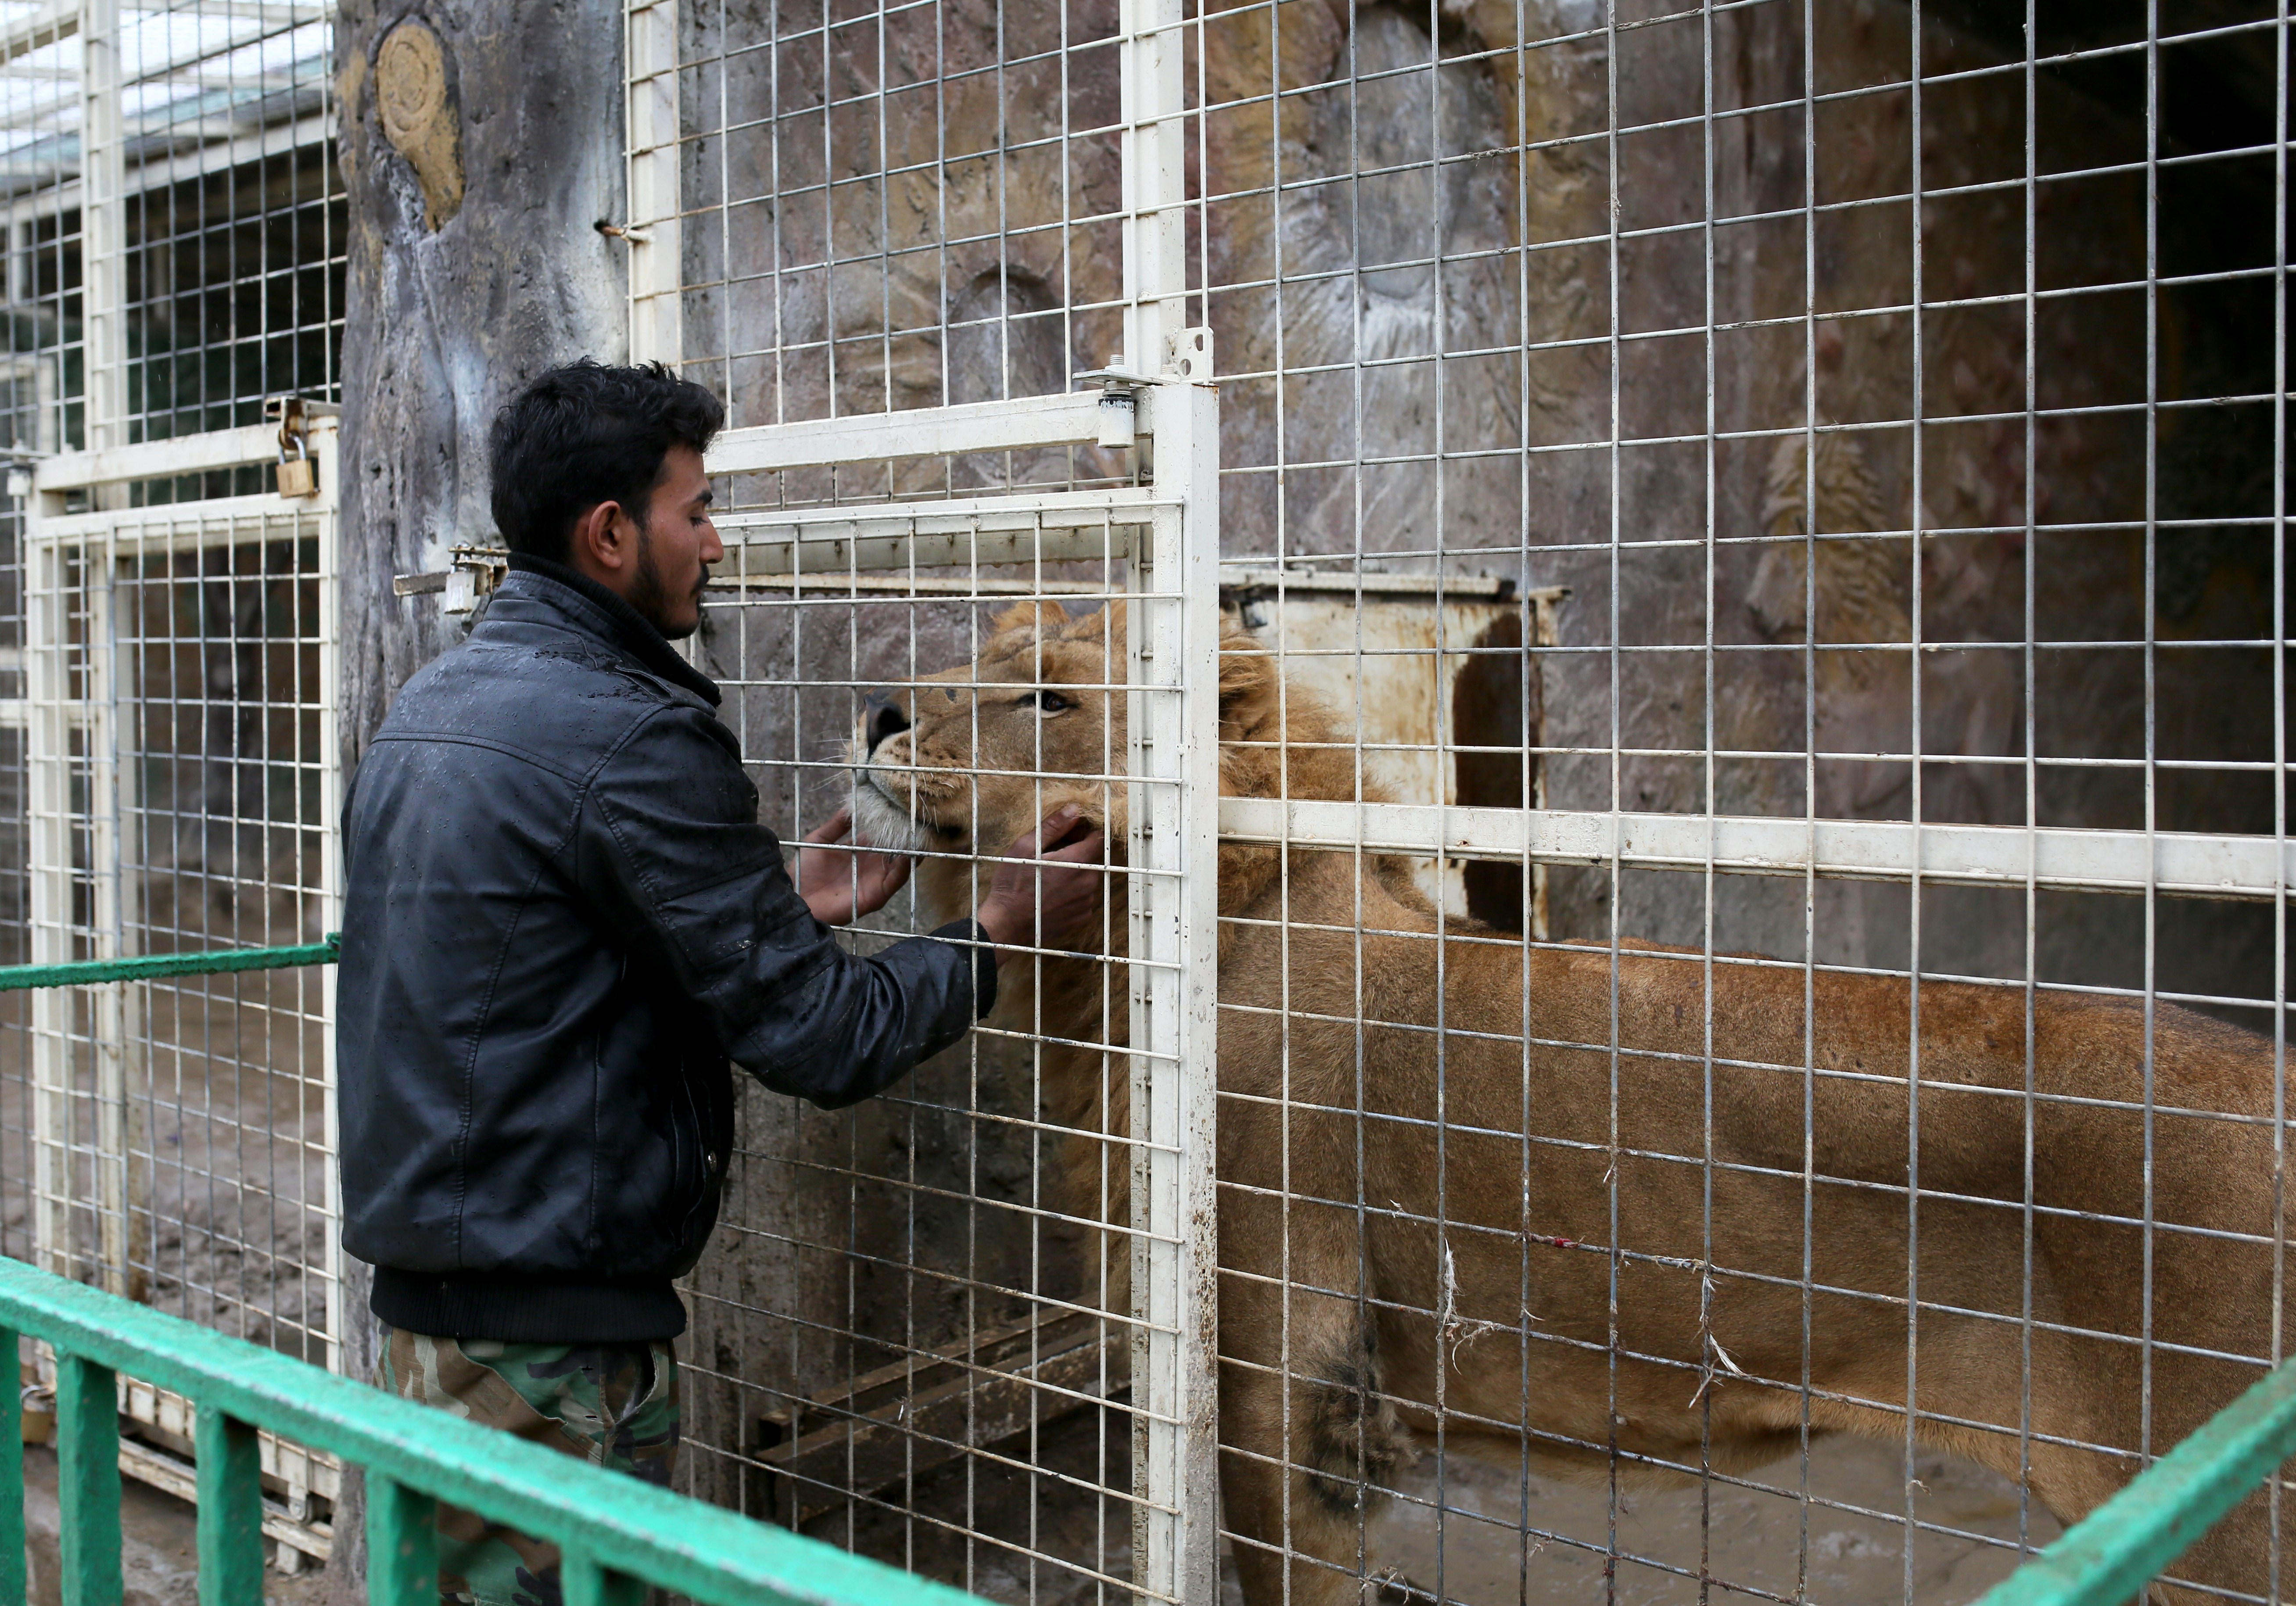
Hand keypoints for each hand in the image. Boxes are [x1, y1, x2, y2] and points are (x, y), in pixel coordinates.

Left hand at [795, 807, 913, 925]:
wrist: (796, 897)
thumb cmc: (804, 871)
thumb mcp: (819, 840)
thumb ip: (836, 824)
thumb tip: (850, 804)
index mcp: (860, 851)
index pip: (883, 835)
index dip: (892, 822)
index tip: (902, 806)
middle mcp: (871, 865)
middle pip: (897, 848)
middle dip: (909, 835)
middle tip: (920, 818)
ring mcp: (876, 880)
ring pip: (902, 864)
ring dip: (913, 850)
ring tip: (922, 835)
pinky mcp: (876, 896)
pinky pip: (896, 882)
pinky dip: (905, 869)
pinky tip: (910, 855)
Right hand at [973, 805, 1104, 964]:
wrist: (1007, 924)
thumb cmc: (1013, 884)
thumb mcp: (1027, 847)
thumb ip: (1054, 826)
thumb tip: (1075, 809)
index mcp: (1077, 861)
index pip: (1098, 837)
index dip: (1084, 832)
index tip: (1068, 833)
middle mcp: (1088, 882)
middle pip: (1092, 857)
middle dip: (1076, 852)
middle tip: (1051, 855)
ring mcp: (1086, 901)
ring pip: (1087, 877)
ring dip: (1074, 872)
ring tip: (1048, 875)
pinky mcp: (1082, 916)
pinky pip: (1083, 896)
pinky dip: (1072, 891)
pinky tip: (1051, 892)